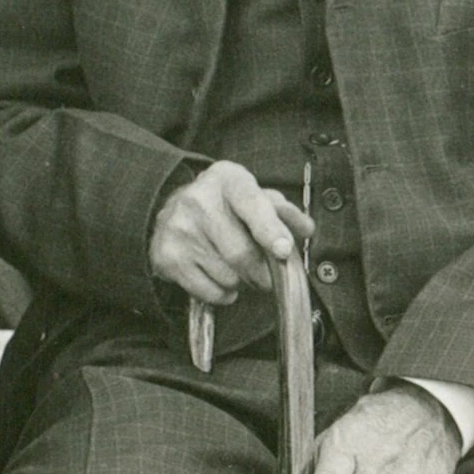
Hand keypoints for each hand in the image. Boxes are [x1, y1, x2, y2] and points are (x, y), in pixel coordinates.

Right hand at [148, 161, 309, 310]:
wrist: (171, 208)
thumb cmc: (224, 205)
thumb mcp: (254, 197)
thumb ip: (284, 212)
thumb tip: (306, 229)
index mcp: (227, 180)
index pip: (252, 205)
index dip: (270, 231)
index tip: (283, 250)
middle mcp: (198, 200)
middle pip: (241, 253)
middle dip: (262, 273)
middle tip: (266, 276)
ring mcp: (179, 229)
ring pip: (227, 276)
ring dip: (241, 282)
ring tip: (235, 268)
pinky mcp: (167, 256)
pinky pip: (209, 291)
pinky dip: (222, 293)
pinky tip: (218, 276)